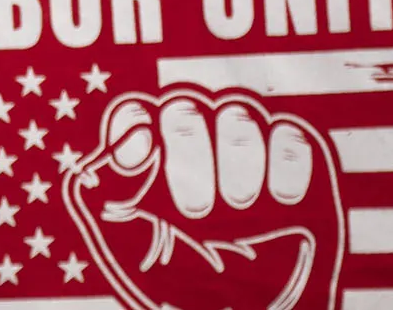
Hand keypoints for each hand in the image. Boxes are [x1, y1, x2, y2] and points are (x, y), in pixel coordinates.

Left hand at [58, 89, 341, 309]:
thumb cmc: (182, 295)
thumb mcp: (125, 256)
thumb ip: (96, 204)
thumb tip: (89, 165)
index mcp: (154, 159)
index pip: (136, 110)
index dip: (132, 123)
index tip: (135, 159)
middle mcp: (202, 143)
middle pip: (186, 103)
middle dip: (187, 154)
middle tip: (194, 215)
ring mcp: (253, 149)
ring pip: (238, 111)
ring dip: (236, 164)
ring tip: (237, 215)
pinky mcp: (303, 167)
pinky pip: (292, 135)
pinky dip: (284, 169)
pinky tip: (280, 208)